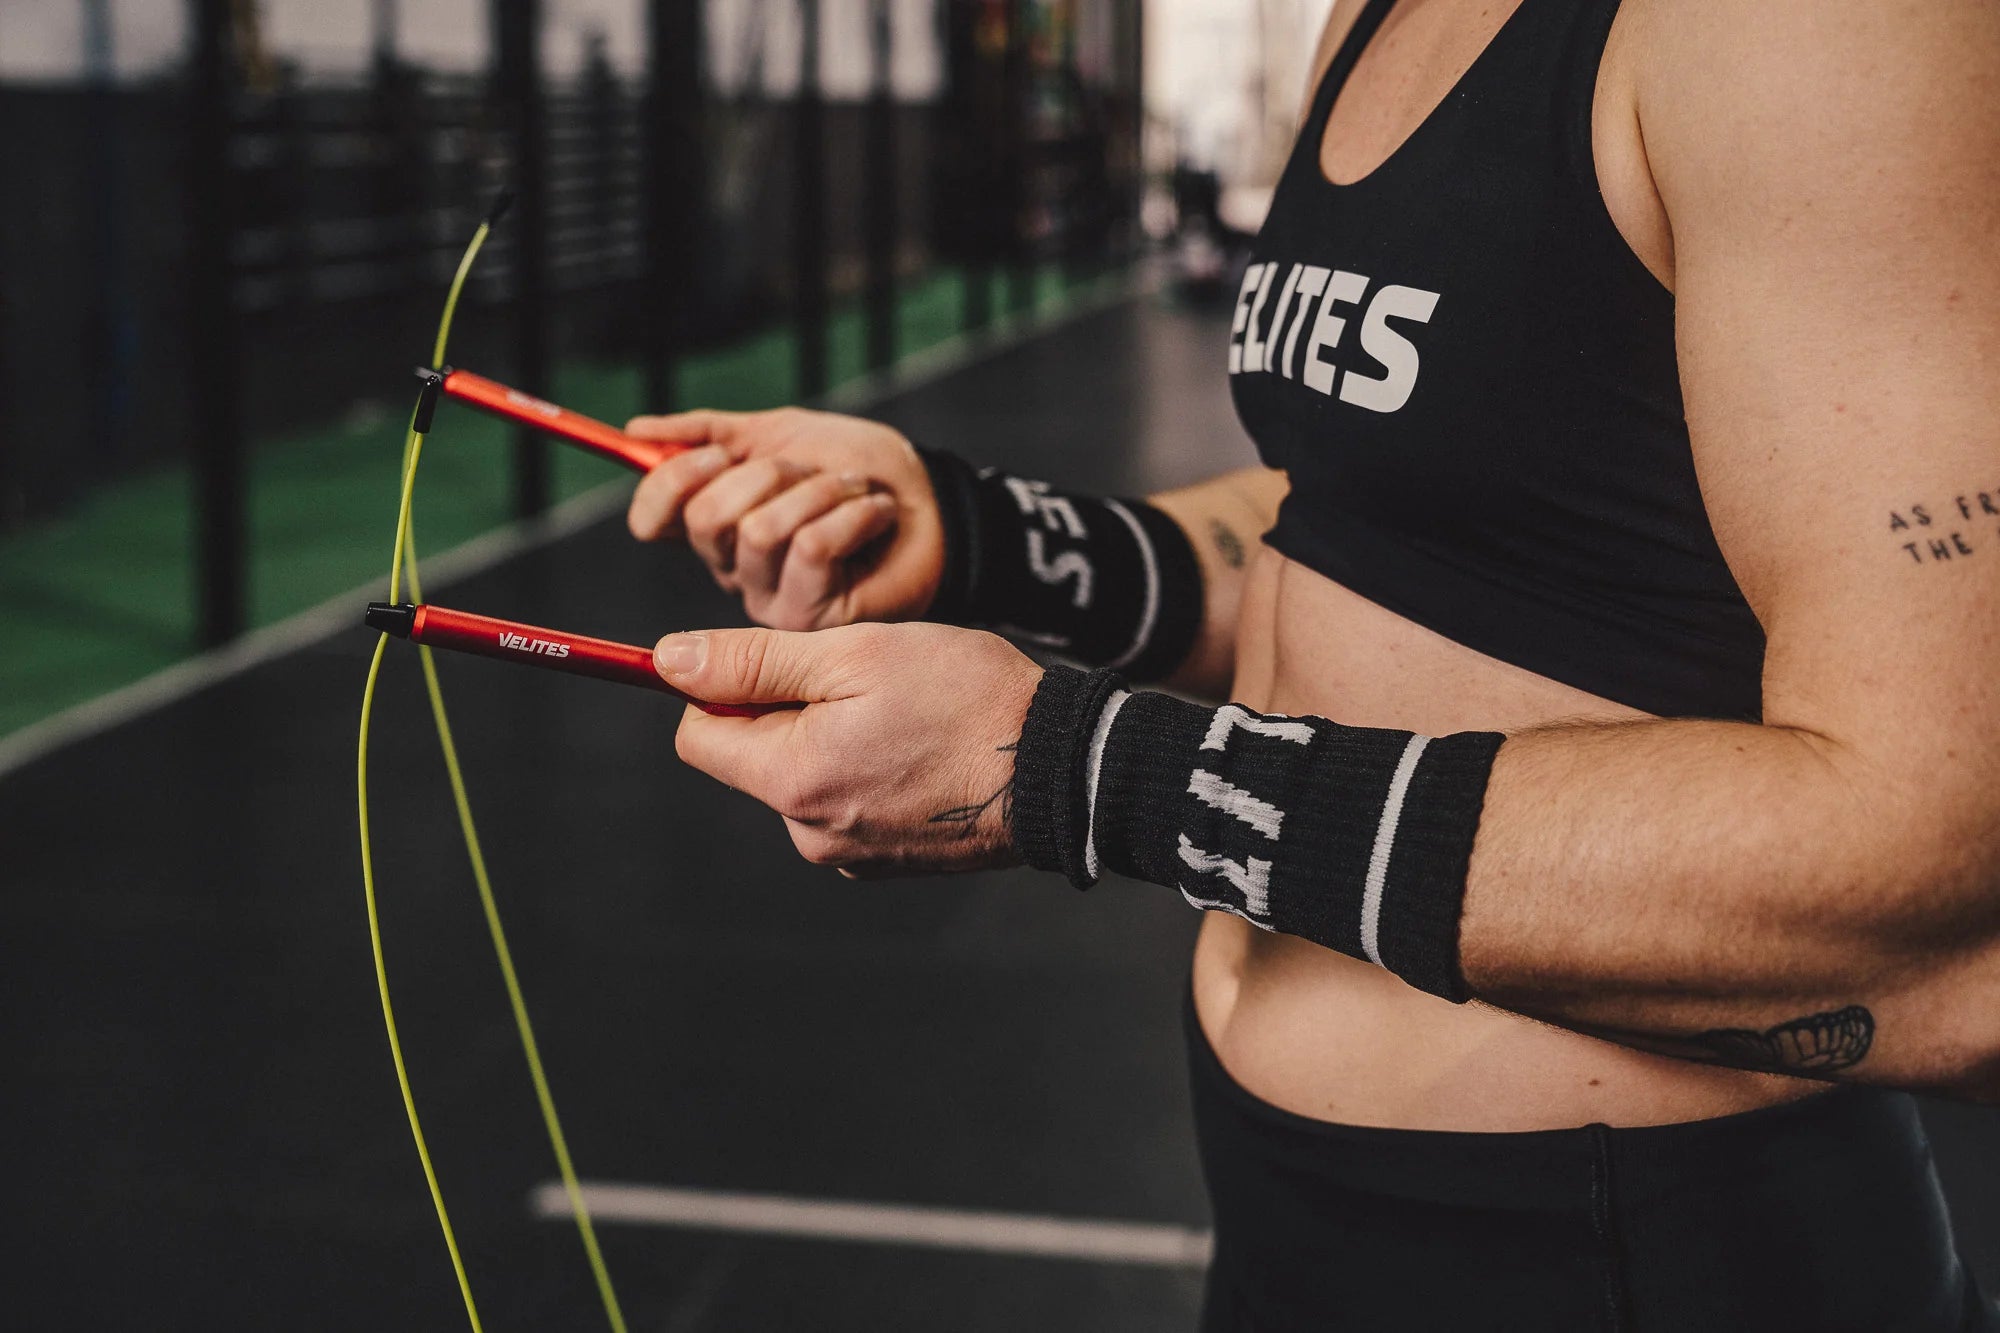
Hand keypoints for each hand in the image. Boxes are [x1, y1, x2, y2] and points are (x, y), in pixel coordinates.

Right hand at [624, 407, 945, 629]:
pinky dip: (852, 514)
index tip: (719, 452)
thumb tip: (635, 433)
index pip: (658, 514)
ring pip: (761, 530)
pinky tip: (877, 517)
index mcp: (719, 526)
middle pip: (707, 519)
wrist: (932, 501)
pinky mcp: (814, 618)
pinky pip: (812, 548)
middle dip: (767, 475)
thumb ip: (709, 433)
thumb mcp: (783, 435)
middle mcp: (735, 568)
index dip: (676, 478)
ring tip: (855, 491)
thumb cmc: (860, 472)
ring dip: (819, 491)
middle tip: (811, 471)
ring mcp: (772, 598)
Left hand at [655, 622, 1039, 874]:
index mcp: (791, 779)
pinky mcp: (889, 860)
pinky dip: (870, 768)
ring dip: (834, 736)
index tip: (778, 659)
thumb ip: (753, 660)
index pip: (697, 734)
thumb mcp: (852, 653)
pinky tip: (923, 747)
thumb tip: (667, 661)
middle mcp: (809, 833)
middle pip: (754, 756)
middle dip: (790, 709)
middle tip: (865, 679)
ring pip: (805, 775)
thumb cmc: (965, 697)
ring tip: (906, 713)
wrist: (1062, 767)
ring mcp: (851, 855)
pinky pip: (849, 802)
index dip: (723, 686)